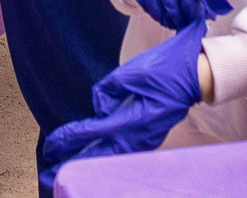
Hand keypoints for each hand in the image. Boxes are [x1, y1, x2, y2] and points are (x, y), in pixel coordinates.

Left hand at [37, 21, 206, 189]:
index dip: (70, 138)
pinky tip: (89, 158)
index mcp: (136, 119)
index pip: (95, 131)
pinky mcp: (147, 135)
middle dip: (73, 165)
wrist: (197, 75)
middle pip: (100, 155)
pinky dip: (101, 157)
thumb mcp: (133, 71)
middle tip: (49, 177)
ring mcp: (145, 138)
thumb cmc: (166, 69)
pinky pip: (120, 151)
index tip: (50, 145)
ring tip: (62, 172)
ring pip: (110, 156)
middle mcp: (140, 135)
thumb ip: (109, 89)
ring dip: (86, 163)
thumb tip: (98, 108)